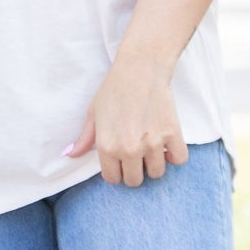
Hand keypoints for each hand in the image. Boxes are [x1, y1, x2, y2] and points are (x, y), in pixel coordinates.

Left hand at [65, 55, 188, 186]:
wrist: (140, 68)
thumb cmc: (114, 89)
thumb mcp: (94, 113)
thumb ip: (85, 139)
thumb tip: (70, 155)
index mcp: (107, 147)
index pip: (113, 179)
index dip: (116, 171)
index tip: (121, 161)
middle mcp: (129, 149)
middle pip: (135, 181)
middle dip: (135, 170)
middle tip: (137, 154)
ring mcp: (152, 143)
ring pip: (156, 173)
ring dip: (155, 163)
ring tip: (151, 148)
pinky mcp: (172, 133)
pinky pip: (179, 159)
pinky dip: (175, 155)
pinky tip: (168, 145)